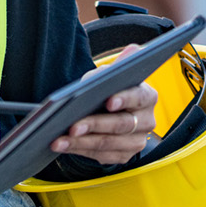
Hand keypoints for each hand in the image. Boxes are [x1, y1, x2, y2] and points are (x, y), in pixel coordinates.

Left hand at [50, 44, 158, 164]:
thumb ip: (117, 67)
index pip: (139, 97)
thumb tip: (132, 50)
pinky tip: (62, 146)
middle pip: (121, 124)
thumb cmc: (107, 90)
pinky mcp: (123, 156)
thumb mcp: (110, 76)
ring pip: (108, 144)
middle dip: (95, 125)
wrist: (109, 113)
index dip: (124, 99)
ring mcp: (137, 141)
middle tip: (72, 126)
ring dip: (81, 143)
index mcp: (147, 97)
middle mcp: (147, 121)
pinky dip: (79, 150)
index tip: (108, 101)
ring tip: (59, 140)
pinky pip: (100, 156)